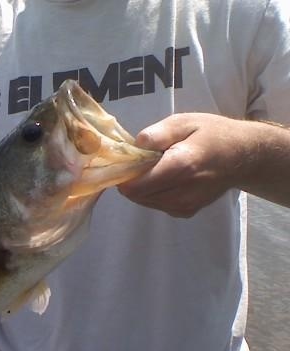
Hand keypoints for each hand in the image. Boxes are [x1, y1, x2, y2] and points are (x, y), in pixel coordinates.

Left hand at [118, 113, 252, 216]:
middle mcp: (182, 192)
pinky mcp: (186, 212)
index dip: (124, 175)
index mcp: (181, 166)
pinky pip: (156, 205)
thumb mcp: (185, 122)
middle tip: (141, 162)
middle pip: (136, 195)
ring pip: (144, 201)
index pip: (135, 185)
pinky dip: (153, 194)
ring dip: (142, 187)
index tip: (126, 161)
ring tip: (156, 168)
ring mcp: (185, 205)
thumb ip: (158, 133)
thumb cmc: (212, 134)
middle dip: (132, 180)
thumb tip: (135, 145)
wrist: (242, 156)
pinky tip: (166, 179)